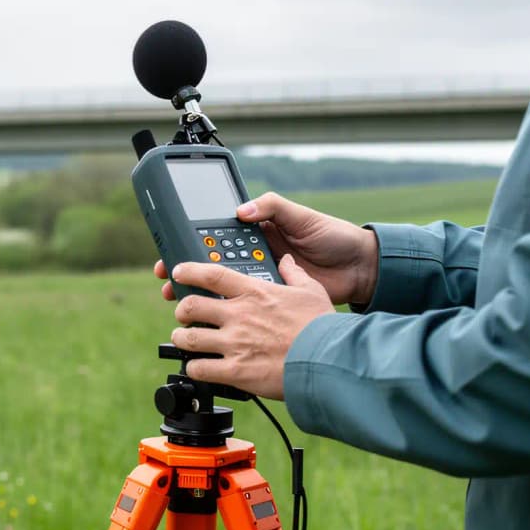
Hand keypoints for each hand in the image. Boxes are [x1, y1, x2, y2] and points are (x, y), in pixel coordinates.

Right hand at [153, 192, 377, 305]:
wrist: (361, 269)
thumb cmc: (334, 237)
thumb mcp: (302, 216)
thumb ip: (272, 207)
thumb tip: (242, 211)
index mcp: (259, 234)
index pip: (217, 238)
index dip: (193, 246)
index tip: (172, 252)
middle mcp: (256, 258)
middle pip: (214, 268)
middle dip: (188, 275)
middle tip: (168, 283)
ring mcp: (263, 283)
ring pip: (225, 292)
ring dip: (202, 299)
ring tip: (182, 304)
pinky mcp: (274, 303)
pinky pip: (246, 311)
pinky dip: (229, 317)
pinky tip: (211, 322)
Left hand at [166, 256, 335, 399]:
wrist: (328, 359)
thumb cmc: (322, 326)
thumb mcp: (312, 290)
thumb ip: (295, 274)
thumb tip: (288, 261)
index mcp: (255, 293)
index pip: (212, 275)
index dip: (189, 271)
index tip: (179, 272)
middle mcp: (239, 315)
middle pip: (190, 306)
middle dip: (181, 311)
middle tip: (183, 315)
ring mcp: (235, 343)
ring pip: (188, 338)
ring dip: (181, 339)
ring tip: (183, 341)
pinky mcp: (235, 371)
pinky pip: (199, 368)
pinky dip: (194, 368)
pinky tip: (197, 367)